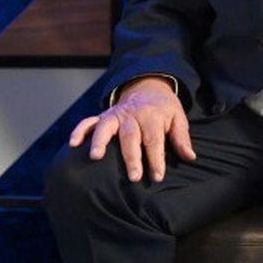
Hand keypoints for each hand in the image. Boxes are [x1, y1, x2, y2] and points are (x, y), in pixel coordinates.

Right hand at [67, 76, 195, 183]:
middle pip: (130, 136)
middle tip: (134, 176)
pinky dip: (79, 131)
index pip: (154, 140)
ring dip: (100, 142)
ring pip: (106, 128)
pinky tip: (73, 144)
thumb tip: (190, 157)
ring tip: (95, 157)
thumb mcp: (178, 118)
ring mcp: (115, 115)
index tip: (157, 176)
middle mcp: (131, 115)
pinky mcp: (103, 116)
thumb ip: (181, 137)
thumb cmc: (163, 108)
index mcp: (152, 115)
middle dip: (131, 157)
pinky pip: (88, 121)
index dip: (156, 159)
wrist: (148, 86)